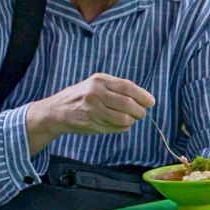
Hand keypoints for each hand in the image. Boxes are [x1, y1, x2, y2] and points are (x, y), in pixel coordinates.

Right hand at [25, 73, 153, 144]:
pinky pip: (116, 128)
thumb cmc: (83, 96)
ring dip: (132, 121)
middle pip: (128, 104)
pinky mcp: (92, 124)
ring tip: (131, 119)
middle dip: (140, 111)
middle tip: (142, 113)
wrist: (58, 110)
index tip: (151, 102)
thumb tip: (146, 99)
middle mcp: (95, 94)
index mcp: (99, 80)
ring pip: (124, 119)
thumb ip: (118, 88)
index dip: (142, 96)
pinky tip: (120, 125)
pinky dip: (123, 128)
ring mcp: (93, 110)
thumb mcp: (97, 84)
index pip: (127, 87)